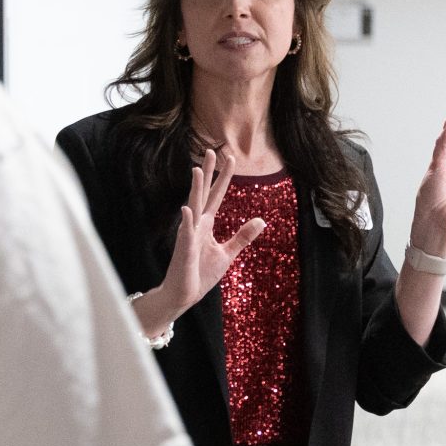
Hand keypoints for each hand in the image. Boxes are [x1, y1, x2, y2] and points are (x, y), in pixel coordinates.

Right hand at [137, 148, 264, 333]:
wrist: (183, 294)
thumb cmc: (201, 273)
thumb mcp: (227, 253)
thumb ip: (242, 236)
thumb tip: (261, 220)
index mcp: (206, 224)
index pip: (217, 196)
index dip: (223, 177)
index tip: (230, 158)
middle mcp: (196, 225)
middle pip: (203, 194)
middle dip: (208, 174)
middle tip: (211, 151)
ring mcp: (188, 237)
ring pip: (193, 208)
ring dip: (195, 190)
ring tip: (198, 170)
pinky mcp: (184, 252)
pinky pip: (185, 235)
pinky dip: (186, 223)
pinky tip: (186, 210)